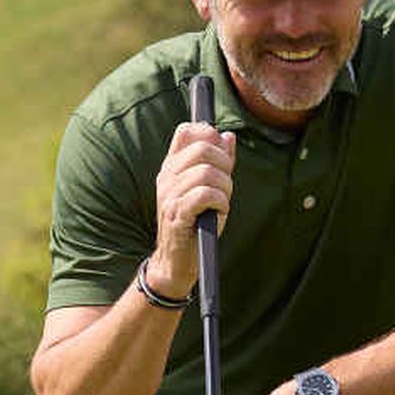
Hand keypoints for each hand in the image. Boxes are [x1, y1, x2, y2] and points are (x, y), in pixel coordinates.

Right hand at [152, 117, 235, 292]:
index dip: (209, 135)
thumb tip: (227, 136)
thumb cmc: (195, 225)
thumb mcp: (209, 189)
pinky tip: (218, 212)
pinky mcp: (177, 214)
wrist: (176, 263)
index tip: (221, 155)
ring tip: (221, 202)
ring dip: (224, 187)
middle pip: (202, 148)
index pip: (186, 131)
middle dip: (225, 164)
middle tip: (226, 184)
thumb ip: (218, 162)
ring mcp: (169, 195)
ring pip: (207, 172)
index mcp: (172, 167)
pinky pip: (205, 194)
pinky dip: (220, 202)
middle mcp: (167, 177)